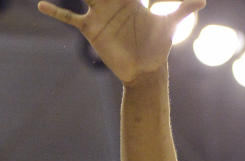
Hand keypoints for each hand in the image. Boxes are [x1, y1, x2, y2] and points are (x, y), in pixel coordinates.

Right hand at [37, 0, 204, 83]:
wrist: (145, 70)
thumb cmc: (159, 46)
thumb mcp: (169, 25)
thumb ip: (182, 8)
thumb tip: (203, 0)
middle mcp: (111, 0)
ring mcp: (99, 13)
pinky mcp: (90, 29)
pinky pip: (69, 18)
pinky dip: (55, 12)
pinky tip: (41, 5)